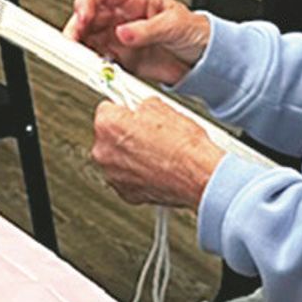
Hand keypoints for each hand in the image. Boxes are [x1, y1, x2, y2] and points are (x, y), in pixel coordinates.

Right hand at [65, 0, 209, 86]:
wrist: (204, 59)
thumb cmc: (194, 30)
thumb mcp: (173, 26)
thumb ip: (146, 30)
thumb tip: (122, 32)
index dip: (88, 0)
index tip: (83, 16)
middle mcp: (124, 15)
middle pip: (89, 14)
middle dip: (77, 26)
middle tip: (73, 41)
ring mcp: (121, 36)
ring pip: (89, 36)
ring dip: (81, 46)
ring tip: (80, 57)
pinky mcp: (122, 56)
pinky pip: (99, 57)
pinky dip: (93, 62)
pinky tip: (94, 67)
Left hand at [91, 97, 222, 207]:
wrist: (198, 175)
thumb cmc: (181, 144)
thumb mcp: (159, 106)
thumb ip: (140, 106)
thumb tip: (141, 109)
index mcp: (107, 125)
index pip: (106, 109)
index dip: (123, 110)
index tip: (129, 112)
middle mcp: (103, 152)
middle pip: (108, 136)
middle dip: (125, 133)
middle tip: (147, 132)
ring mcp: (114, 176)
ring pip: (118, 159)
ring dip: (131, 155)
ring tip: (156, 151)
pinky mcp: (127, 194)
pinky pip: (128, 178)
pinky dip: (138, 174)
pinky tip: (157, 167)